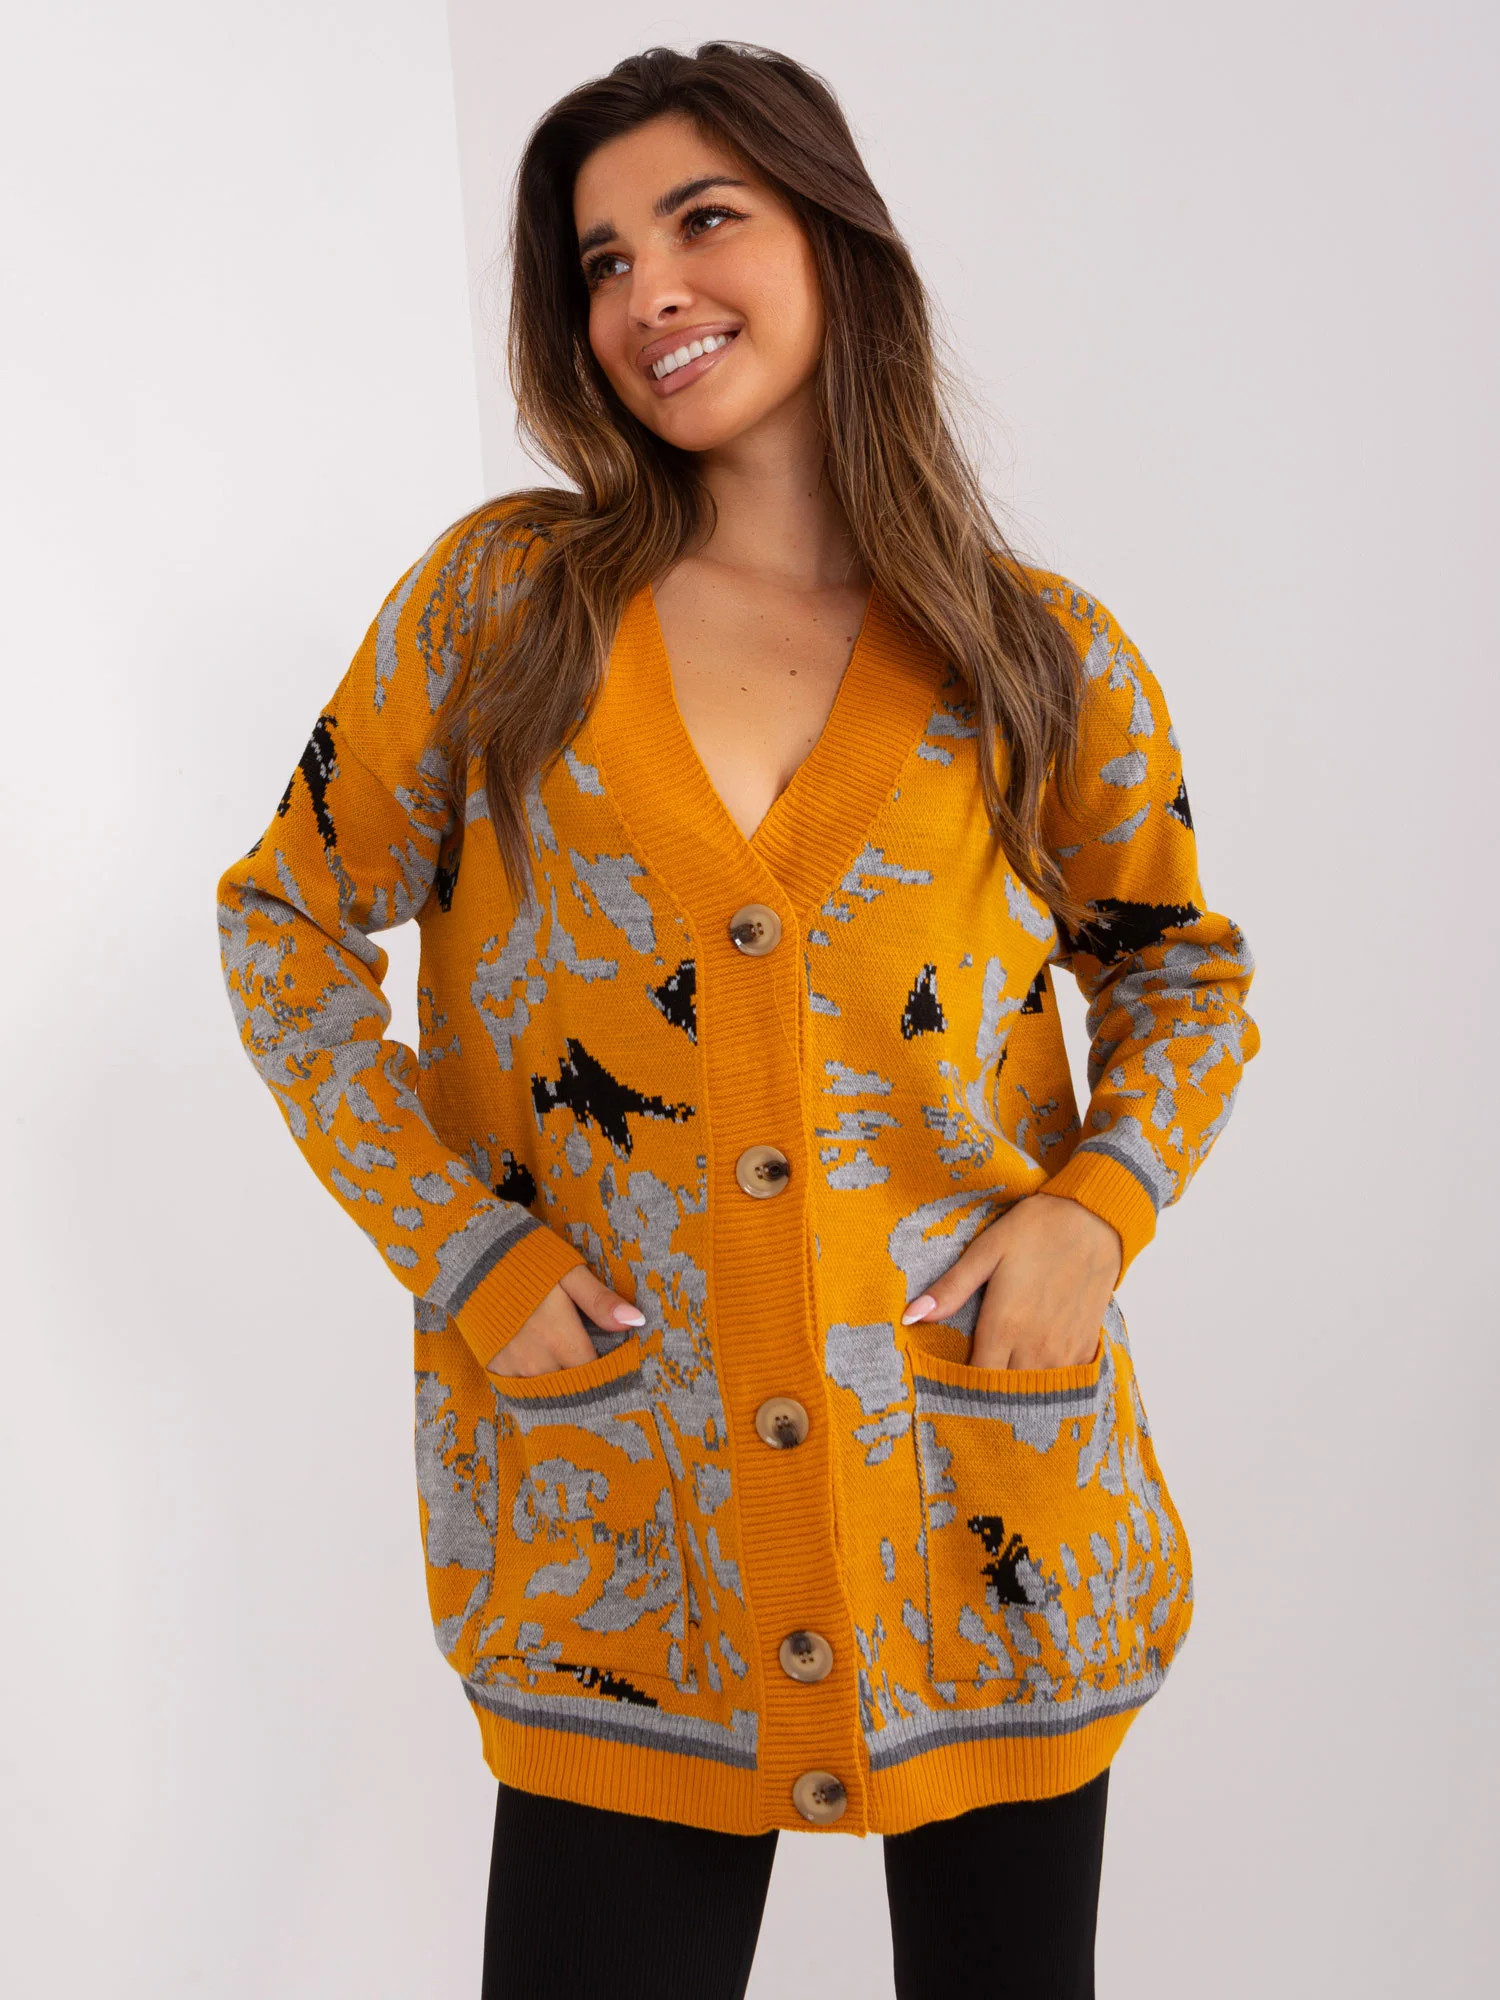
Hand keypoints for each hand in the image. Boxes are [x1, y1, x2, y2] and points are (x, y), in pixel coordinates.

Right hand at [485, 1265, 644, 1379]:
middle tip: (593, 1364)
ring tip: (568, 1366)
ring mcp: (512, 1367)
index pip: (594, 1375)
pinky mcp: (493, 1367)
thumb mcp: (569, 1274)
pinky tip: (543, 1369)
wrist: (470, 1258)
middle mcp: (536, 1361)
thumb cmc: (526, 1261)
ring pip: (547, 1391)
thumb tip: (636, 1322)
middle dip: (585, 1380)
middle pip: (572, 1387)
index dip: (608, 1372)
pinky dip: (535, 1383)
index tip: (614, 1363)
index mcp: (560, 1340)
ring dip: (560, 1383)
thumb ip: (600, 1302)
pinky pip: (521, 1389)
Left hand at [900, 1193, 1122, 1371]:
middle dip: (989, 1393)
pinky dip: (1048, 1382)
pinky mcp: (1087, 1346)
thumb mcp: (985, 1252)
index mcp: (1005, 1326)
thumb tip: (909, 1318)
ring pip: (1036, 1394)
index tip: (951, 1382)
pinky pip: (1064, 1382)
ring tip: (1004, 1378)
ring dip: (1019, 1391)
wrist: (1095, 1219)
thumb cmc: (1035, 1231)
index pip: (977, 1381)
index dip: (962, 1387)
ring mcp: (1065, 1350)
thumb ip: (950, 1289)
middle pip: (1006, 1393)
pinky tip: (1036, 1367)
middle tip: (975, 1383)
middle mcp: (1036, 1347)